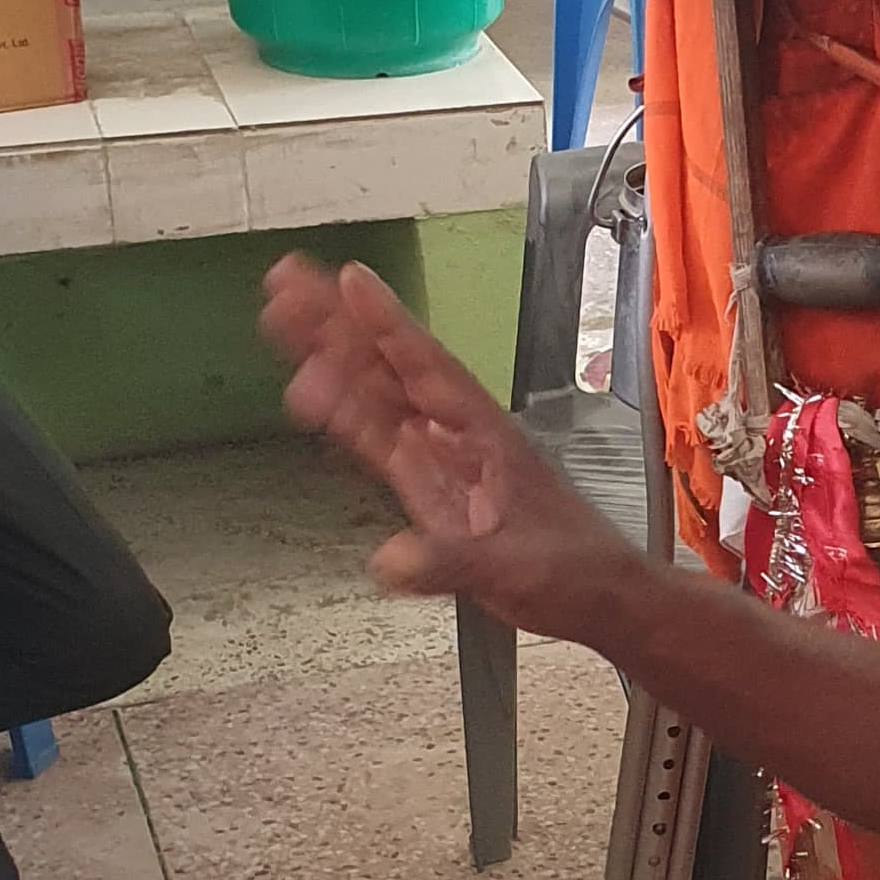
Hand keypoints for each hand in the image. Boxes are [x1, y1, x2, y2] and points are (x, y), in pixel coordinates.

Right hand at [259, 255, 642, 636]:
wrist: (597, 599)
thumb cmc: (573, 570)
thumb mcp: (513, 567)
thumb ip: (447, 563)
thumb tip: (388, 562)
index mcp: (486, 434)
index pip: (427, 368)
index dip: (386, 326)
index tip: (348, 280)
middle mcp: (458, 436)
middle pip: (388, 370)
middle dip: (338, 327)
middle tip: (288, 283)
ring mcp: (442, 461)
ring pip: (376, 399)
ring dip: (331, 360)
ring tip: (282, 321)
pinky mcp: (431, 493)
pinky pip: (379, 446)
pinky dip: (346, 419)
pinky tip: (312, 395)